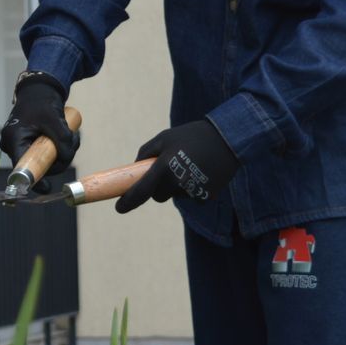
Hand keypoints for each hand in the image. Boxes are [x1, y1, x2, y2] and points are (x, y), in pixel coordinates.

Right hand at [0, 73, 78, 190]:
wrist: (39, 92)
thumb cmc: (42, 103)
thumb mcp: (54, 120)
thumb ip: (62, 140)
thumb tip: (66, 157)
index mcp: (13, 139)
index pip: (20, 167)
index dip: (33, 179)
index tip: (46, 188)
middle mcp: (13, 146)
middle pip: (37, 167)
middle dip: (58, 160)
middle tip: (72, 142)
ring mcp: (21, 148)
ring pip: (46, 162)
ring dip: (63, 153)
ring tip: (71, 134)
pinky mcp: (31, 147)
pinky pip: (48, 157)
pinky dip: (60, 150)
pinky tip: (67, 136)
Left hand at [115, 119, 239, 212]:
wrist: (227, 139)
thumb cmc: (190, 136)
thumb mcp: (164, 137)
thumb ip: (146, 153)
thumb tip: (134, 169)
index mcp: (164, 167)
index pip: (141, 191)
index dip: (128, 202)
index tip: (118, 208)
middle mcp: (178, 183)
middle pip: (158, 196)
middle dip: (157, 187)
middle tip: (166, 170)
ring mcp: (192, 192)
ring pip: (175, 195)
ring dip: (177, 185)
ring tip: (190, 164)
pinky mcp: (206, 197)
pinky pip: (191, 196)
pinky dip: (192, 188)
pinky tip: (202, 171)